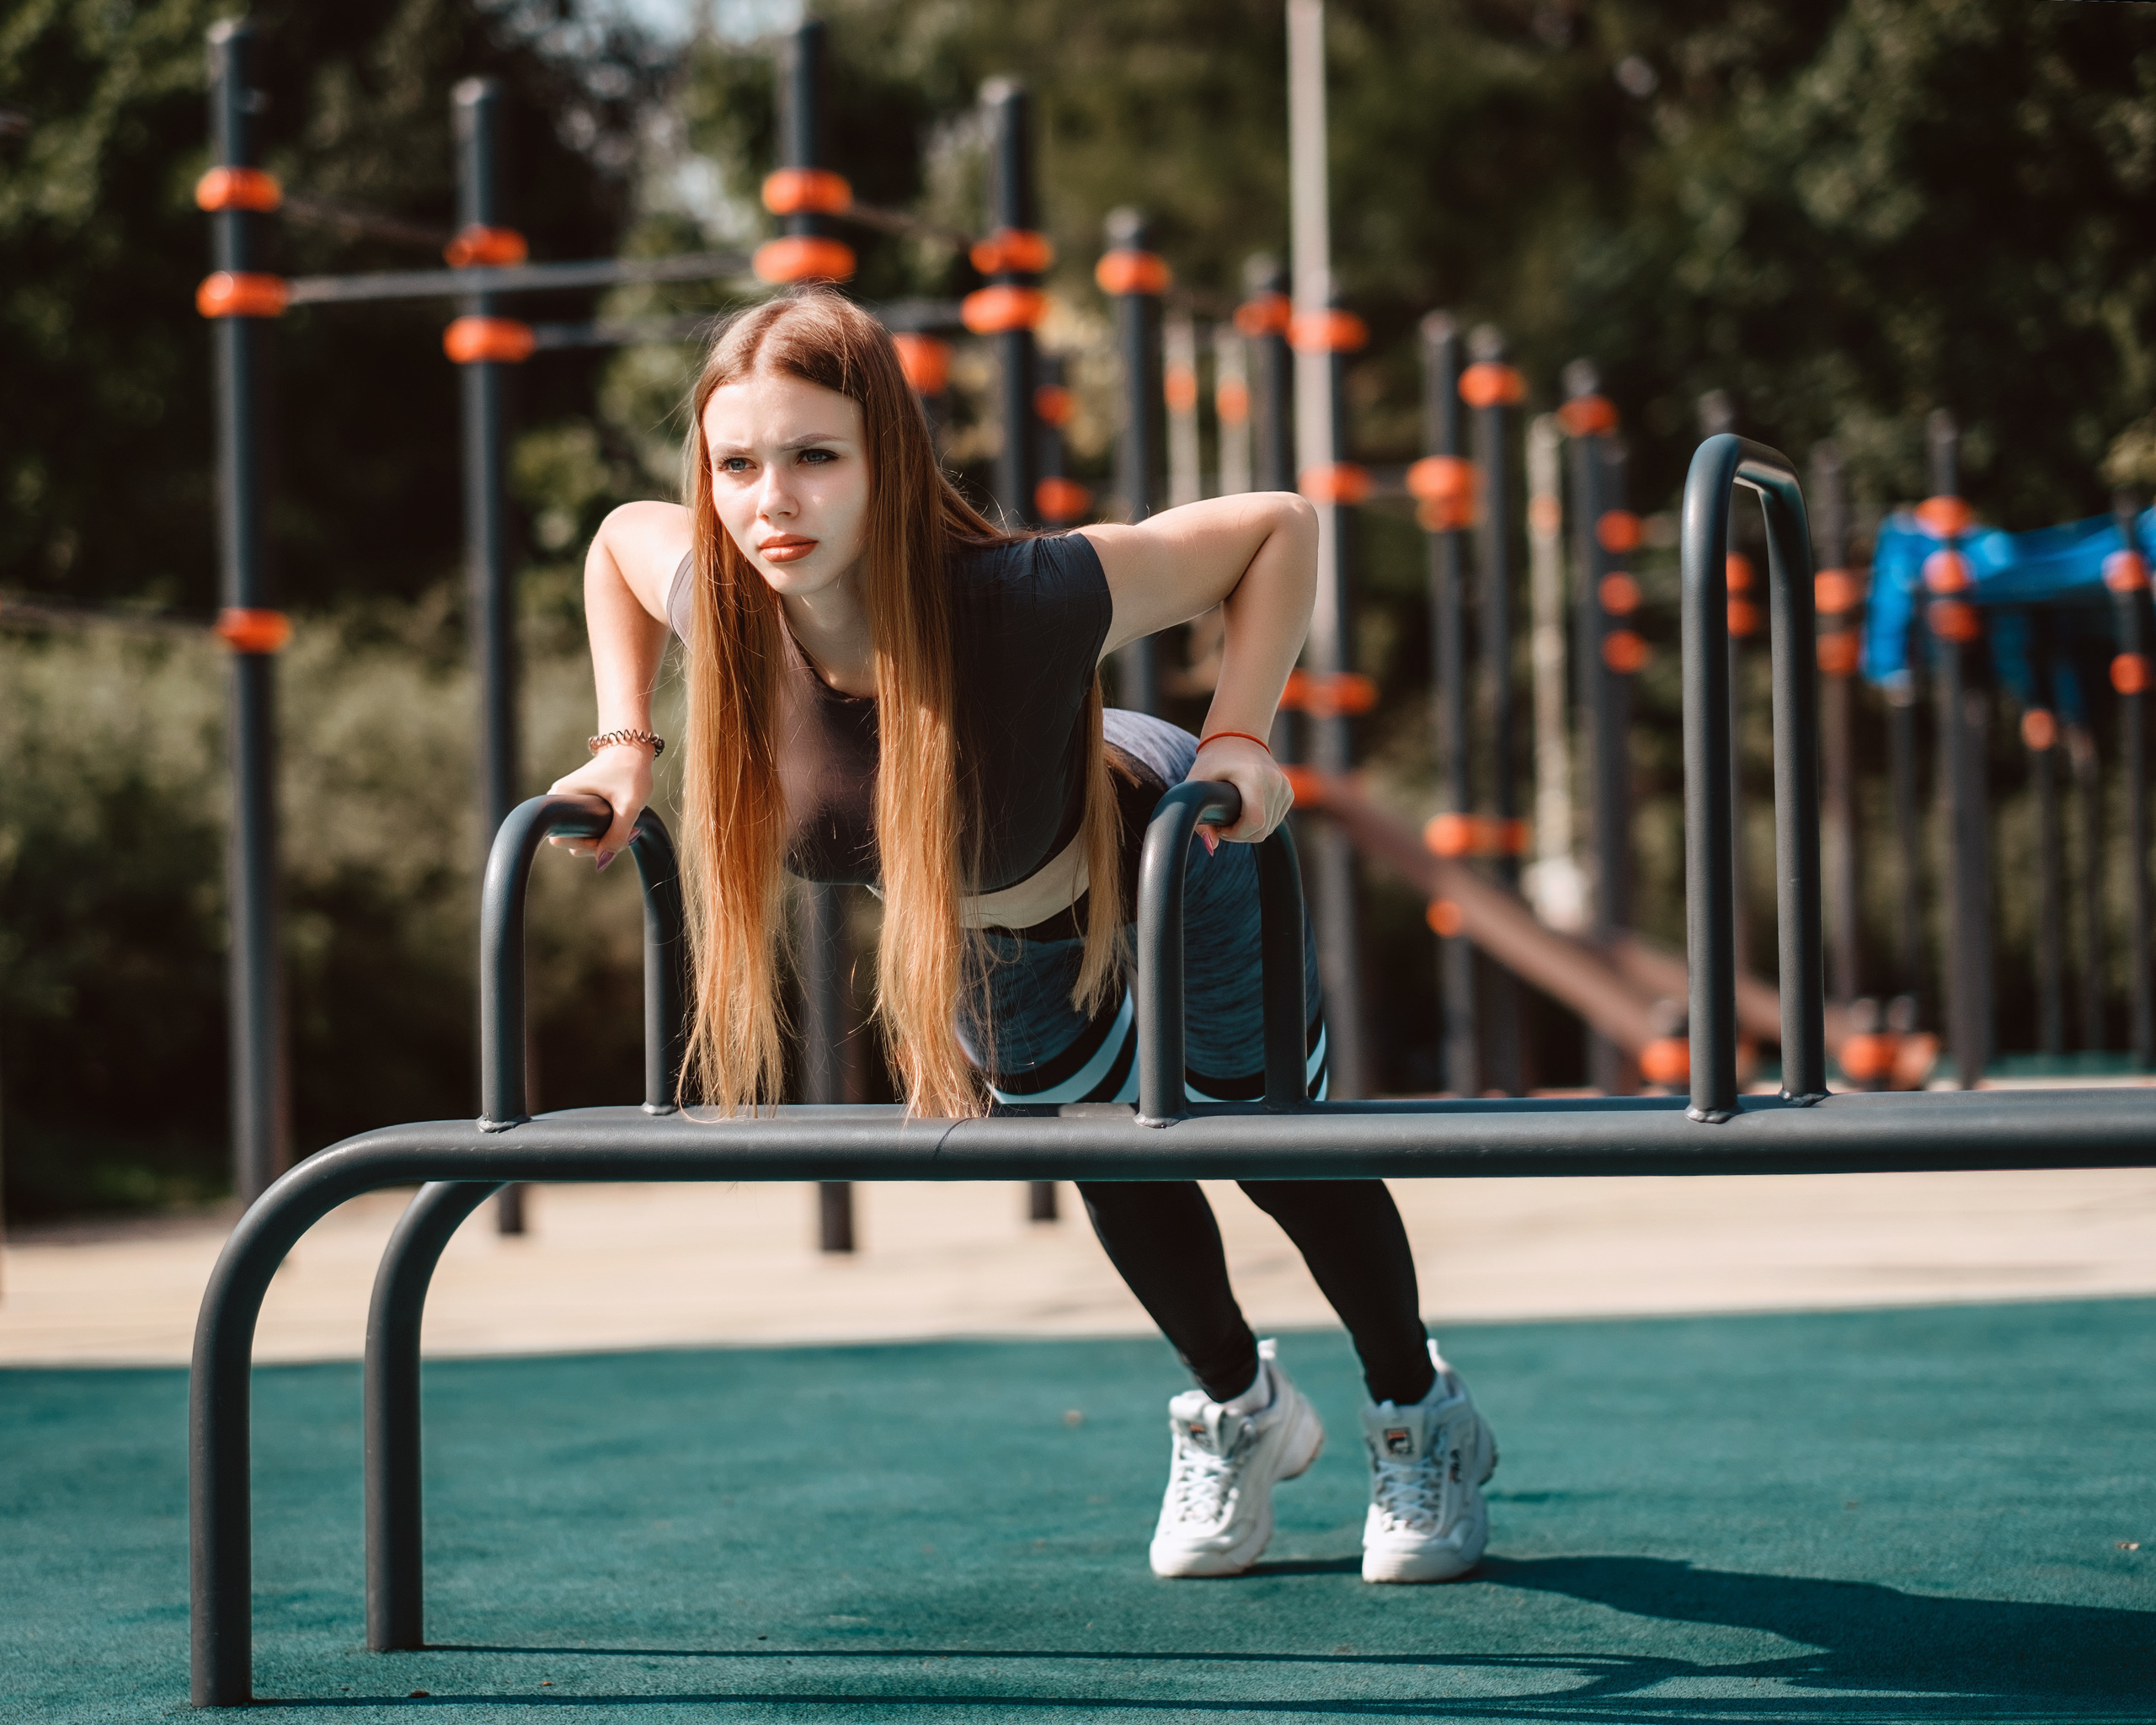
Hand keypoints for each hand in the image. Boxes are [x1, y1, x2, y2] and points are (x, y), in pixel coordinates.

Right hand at [547, 744, 653, 869]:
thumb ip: (617, 835)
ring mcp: (568, 801)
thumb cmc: (630, 772)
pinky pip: (586, 826)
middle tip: (626, 831)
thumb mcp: (629, 806)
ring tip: (627, 825)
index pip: (562, 838)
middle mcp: (558, 799)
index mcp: (560, 797)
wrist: (633, 748)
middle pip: (571, 839)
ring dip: (604, 836)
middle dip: (599, 842)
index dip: (589, 844)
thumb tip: (602, 863)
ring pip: (581, 834)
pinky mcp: (578, 802)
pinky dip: (604, 828)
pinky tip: (622, 821)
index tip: (615, 836)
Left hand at [1189, 734, 1290, 848]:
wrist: (1237, 738)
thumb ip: (1199, 818)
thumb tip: (1213, 847)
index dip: (1236, 833)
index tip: (1220, 826)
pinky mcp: (1288, 792)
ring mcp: (1285, 786)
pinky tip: (1245, 810)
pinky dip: (1260, 823)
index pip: (1255, 822)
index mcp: (1254, 776)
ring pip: (1270, 828)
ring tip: (1232, 815)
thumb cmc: (1212, 761)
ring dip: (1250, 829)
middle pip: (1263, 829)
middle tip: (1223, 823)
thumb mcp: (1197, 785)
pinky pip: (1275, 821)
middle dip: (1241, 834)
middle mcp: (1275, 781)